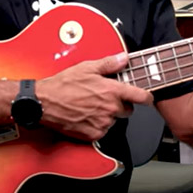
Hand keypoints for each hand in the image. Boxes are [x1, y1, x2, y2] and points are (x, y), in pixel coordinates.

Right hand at [37, 53, 153, 141]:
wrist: (44, 103)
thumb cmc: (63, 85)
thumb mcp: (87, 68)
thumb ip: (109, 64)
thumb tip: (124, 58)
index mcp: (112, 91)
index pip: (140, 96)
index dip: (147, 97)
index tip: (148, 97)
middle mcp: (110, 109)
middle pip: (128, 111)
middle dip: (120, 105)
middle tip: (105, 98)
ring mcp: (102, 123)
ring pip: (114, 121)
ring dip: (107, 115)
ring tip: (90, 106)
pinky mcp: (93, 134)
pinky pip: (102, 130)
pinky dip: (97, 125)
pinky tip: (85, 115)